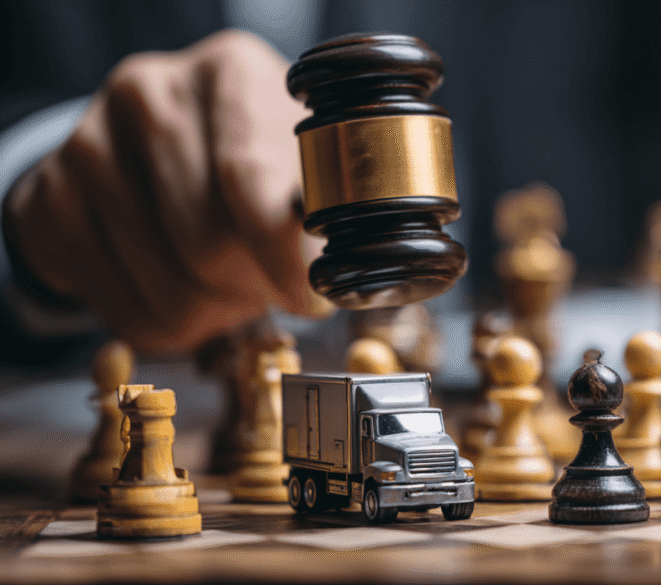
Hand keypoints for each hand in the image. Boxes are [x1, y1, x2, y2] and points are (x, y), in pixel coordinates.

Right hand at [4, 30, 330, 351]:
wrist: (164, 159)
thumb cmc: (258, 167)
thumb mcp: (304, 167)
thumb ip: (320, 211)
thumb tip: (329, 274)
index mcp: (231, 73)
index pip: (250, 176)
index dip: (283, 254)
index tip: (308, 299)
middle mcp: (151, 93)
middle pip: (208, 245)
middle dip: (249, 287)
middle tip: (263, 281)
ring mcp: (88, 142)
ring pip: (169, 293)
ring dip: (211, 313)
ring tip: (224, 282)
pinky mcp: (51, 198)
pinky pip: (123, 311)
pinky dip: (164, 324)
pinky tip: (175, 285)